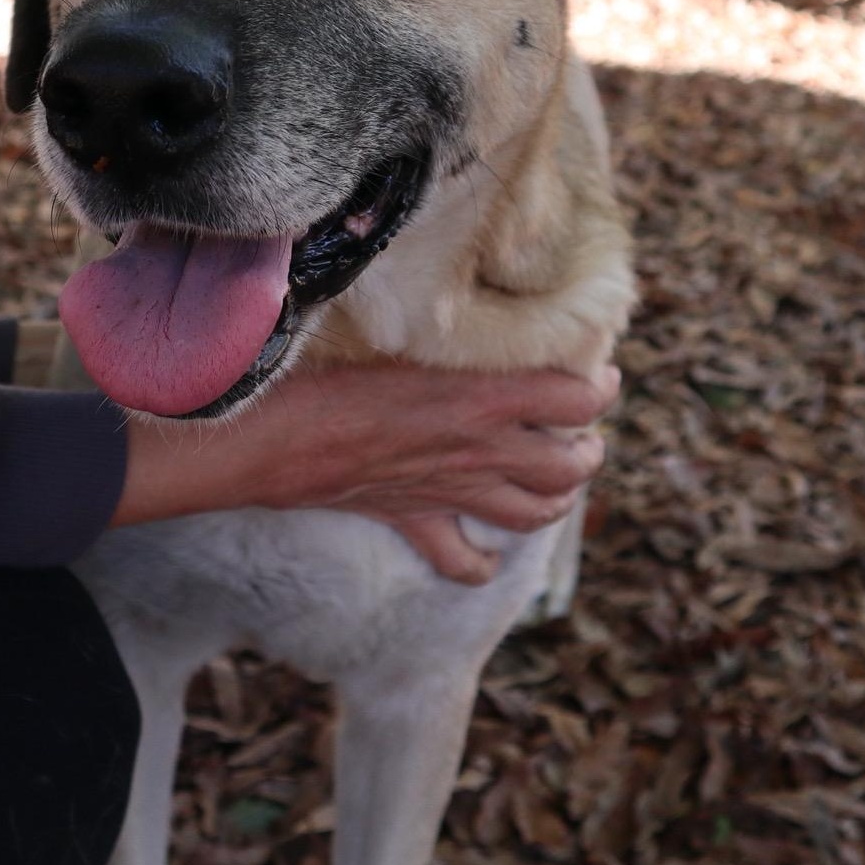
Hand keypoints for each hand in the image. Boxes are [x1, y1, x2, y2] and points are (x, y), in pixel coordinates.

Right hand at [111, 363, 618, 583]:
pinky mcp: (411, 518)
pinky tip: (484, 555)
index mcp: (481, 397)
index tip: (600, 372)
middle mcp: (478, 450)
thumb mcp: (393, 330)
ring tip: (558, 480)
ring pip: (532, 513)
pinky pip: (460, 558)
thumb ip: (441, 325)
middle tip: (582, 431)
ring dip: (555, 500)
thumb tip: (463, 302)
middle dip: (587, 450)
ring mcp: (447, 491)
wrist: (264, 439)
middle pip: (569, 466)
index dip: (600, 388)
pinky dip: (478, 562)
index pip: (576, 399)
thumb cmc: (319, 369)